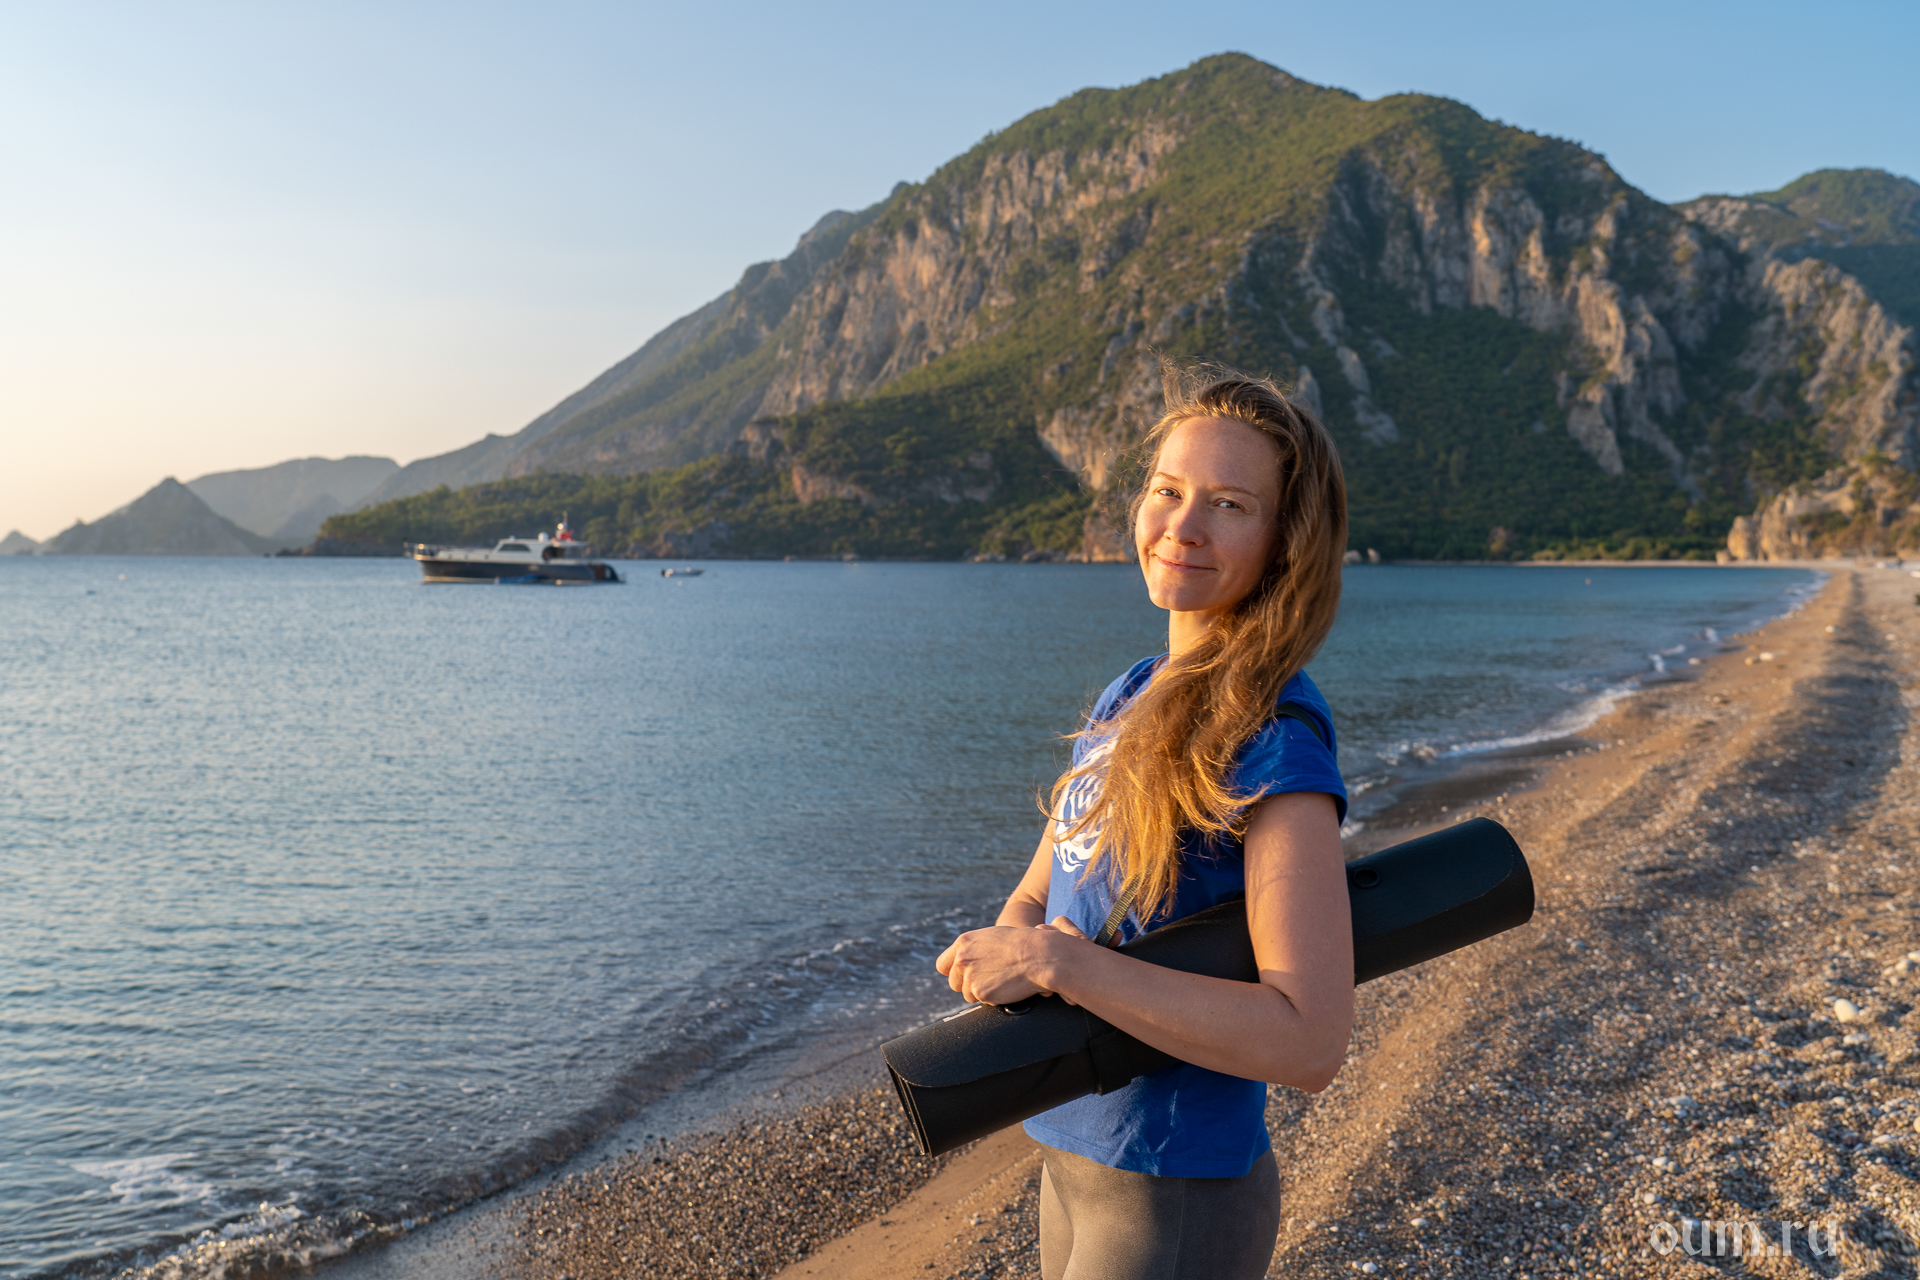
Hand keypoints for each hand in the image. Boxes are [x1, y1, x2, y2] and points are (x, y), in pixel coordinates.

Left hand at [935, 920, 1087, 1005]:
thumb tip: (963, 963)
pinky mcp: (981, 993)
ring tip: (1002, 980)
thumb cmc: (1022, 944)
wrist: (1039, 954)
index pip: (942, 965)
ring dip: (982, 992)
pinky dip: (994, 998)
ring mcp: (970, 977)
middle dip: (968, 985)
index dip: (953, 972)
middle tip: (989, 980)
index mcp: (963, 942)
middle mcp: (962, 959)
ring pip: (968, 995)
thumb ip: (974, 949)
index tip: (963, 976)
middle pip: (954, 983)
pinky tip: (1007, 986)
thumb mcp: (992, 938)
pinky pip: (983, 1002)